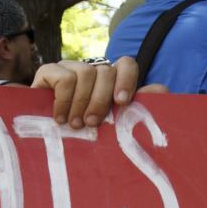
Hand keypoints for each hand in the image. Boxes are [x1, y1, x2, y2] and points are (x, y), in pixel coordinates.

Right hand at [31, 57, 158, 128]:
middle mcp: (92, 71)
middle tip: (93, 124)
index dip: (126, 80)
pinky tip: (59, 118)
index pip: (126, 64)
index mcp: (111, 81)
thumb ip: (138, 108)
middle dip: (101, 100)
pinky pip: (62, 76)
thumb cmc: (86, 137)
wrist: (45, 143)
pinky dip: (63, 99)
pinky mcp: (48, 72)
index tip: (122, 102)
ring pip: (84, 73)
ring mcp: (70, 68)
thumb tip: (161, 91)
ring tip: (74, 126)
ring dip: (81, 102)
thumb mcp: (114, 126)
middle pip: (105, 71)